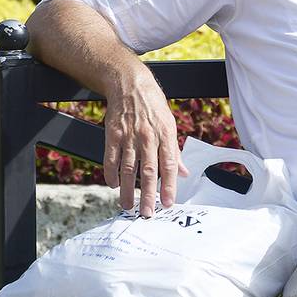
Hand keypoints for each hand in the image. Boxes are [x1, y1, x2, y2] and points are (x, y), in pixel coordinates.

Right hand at [102, 69, 187, 218]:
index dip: (169, 186)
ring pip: (129, 168)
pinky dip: (111, 173)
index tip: (168, 203)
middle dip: (148, 195)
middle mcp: (148, 137)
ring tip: (128, 206)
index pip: (169, 166)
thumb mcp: (170, 124)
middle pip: (149, 171)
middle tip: (147, 213)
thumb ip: (174, 151)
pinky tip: (114, 185)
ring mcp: (129, 136)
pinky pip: (111, 158)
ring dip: (128, 190)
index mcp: (166, 135)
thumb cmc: (153, 106)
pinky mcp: (112, 134)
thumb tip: (184, 173)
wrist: (130, 84)